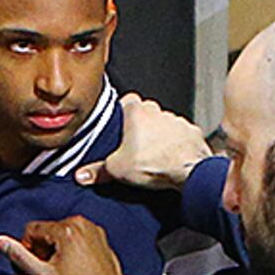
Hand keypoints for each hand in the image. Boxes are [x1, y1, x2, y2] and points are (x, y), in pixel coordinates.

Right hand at [0, 215, 137, 274]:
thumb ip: (19, 255)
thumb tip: (0, 241)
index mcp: (67, 229)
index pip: (32, 229)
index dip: (27, 246)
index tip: (34, 263)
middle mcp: (82, 224)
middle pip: (48, 230)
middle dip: (43, 248)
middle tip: (47, 270)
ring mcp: (94, 230)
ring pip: (62, 234)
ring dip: (56, 249)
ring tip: (61, 270)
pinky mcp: (101, 239)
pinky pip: (78, 238)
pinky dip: (71, 250)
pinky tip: (74, 269)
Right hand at [77, 93, 207, 191]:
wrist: (188, 172)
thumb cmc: (156, 164)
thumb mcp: (117, 169)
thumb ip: (97, 170)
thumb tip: (82, 174)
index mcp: (137, 112)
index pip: (128, 99)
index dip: (122, 110)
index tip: (119, 122)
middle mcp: (159, 112)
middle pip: (146, 112)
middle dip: (141, 125)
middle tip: (133, 144)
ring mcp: (177, 121)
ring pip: (164, 123)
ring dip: (159, 134)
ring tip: (152, 154)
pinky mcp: (193, 134)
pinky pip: (181, 136)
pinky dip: (177, 144)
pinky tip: (170, 159)